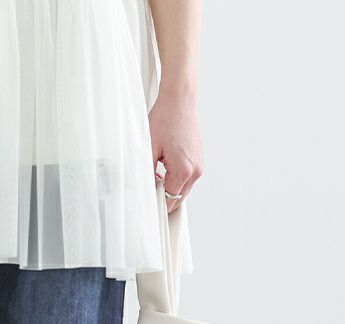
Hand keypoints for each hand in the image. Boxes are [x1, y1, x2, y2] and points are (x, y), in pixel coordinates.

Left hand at [149, 90, 203, 211]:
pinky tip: (162, 170)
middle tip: (148, 192)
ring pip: (182, 189)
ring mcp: (199, 165)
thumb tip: (144, 190)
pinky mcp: (198, 160)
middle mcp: (196, 169)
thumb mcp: (149, 149)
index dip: (156, 202)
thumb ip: (147, 174)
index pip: (170, 199)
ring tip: (154, 176)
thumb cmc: (165, 119)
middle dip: (163, 198)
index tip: (146, 202)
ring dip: (169, 188)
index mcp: (184, 169)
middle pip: (178, 198)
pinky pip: (186, 178)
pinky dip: (175, 179)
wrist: (179, 100)